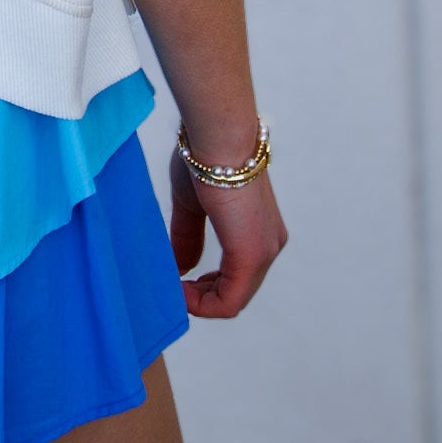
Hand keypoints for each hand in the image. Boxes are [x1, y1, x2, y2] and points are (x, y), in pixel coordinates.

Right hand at [169, 147, 287, 316]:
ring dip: (200, 301)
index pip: (237, 274)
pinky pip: (229, 300)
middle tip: (173, 288)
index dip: (206, 285)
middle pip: (236, 289)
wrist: (217, 138)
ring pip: (233, 298)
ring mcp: (264, 252)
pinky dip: (203, 304)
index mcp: (258, 229)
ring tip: (173, 290)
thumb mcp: (193, 204)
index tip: (178, 278)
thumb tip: (181, 267)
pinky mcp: (251, 256)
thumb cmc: (205, 157)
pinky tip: (180, 291)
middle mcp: (269, 244)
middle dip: (202, 295)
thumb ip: (189, 237)